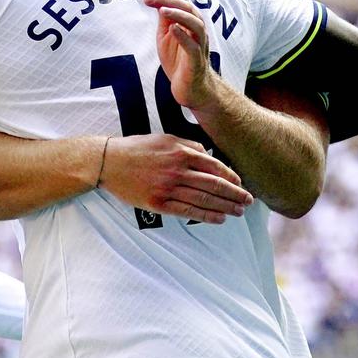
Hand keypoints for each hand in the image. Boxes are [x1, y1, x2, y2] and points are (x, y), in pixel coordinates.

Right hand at [98, 133, 252, 223]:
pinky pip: (188, 212)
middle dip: (235, 195)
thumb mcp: (164, 138)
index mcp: (180, 152)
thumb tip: (209, 155)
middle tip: (248, 202)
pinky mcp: (158, 203)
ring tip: (238, 212)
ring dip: (225, 207)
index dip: (231, 177)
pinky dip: (206, 216)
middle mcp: (177, 170)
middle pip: (214, 185)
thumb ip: (188, 145)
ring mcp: (168, 188)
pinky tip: (219, 219)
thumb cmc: (137, 148)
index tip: (241, 184)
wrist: (108, 162)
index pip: (214, 166)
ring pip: (204, 200)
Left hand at [141, 0, 216, 109]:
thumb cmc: (179, 60)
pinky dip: (183, 36)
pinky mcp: (196, 60)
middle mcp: (197, 29)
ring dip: (178, 14)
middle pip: (186, 6)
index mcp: (189, 21)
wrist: (191, 88)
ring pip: (194, 23)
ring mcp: (199, 44)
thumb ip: (164, 19)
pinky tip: (172, 29)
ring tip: (161, 9)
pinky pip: (193, 46)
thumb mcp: (166, 36)